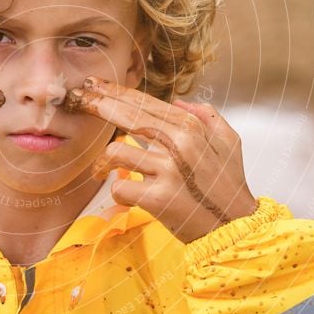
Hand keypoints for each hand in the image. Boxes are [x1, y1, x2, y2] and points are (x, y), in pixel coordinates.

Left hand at [66, 76, 257, 243]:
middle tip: (78, 100)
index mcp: (192, 128)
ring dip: (103, 162)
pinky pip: (120, 187)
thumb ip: (207, 115)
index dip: (115, 91)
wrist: (235, 228)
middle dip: (97, 104)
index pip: (145, 102)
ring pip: (116, 152)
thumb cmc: (229, 185)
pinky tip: (124, 193)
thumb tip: (177, 102)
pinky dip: (118, 191)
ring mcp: (168, 171)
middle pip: (126, 116)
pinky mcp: (158, 198)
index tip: (94, 85)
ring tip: (100, 170)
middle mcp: (180, 144)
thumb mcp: (229, 141)